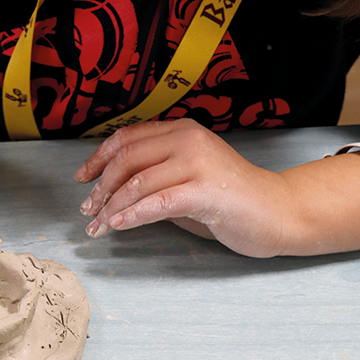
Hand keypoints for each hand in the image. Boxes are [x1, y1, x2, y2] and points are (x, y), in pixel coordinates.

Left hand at [75, 119, 295, 257]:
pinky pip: (158, 202)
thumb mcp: (184, 182)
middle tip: (87, 210)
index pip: (127, 138)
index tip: (82, 178)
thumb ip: (153, 180)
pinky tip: (118, 225)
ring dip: (111, 208)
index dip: (98, 158)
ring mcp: (199, 163)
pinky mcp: (206, 191)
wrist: (277, 212)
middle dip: (100, 187)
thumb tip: (112, 190)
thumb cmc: (229, 201)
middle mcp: (189, 140)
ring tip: (98, 227)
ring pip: (138, 182)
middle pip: (127, 158)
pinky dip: (132, 215)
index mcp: (182, 132)